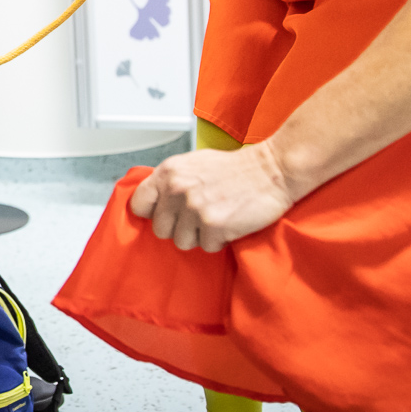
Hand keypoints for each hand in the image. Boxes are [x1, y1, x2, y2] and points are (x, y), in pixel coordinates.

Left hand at [128, 143, 296, 251]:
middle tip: (199, 217)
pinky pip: (207, 247)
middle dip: (179, 228)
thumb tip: (154, 203)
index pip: (138, 203)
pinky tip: (229, 223)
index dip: (151, 213)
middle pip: (160, 230)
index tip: (163, 215)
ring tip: (216, 218)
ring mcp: (194, 208)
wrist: (272, 170)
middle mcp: (177, 189)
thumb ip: (171, 182)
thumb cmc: (235, 169)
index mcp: (169, 172)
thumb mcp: (193, 164)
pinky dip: (219, 240)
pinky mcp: (213, 225)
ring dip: (200, 236)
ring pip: (182, 242)